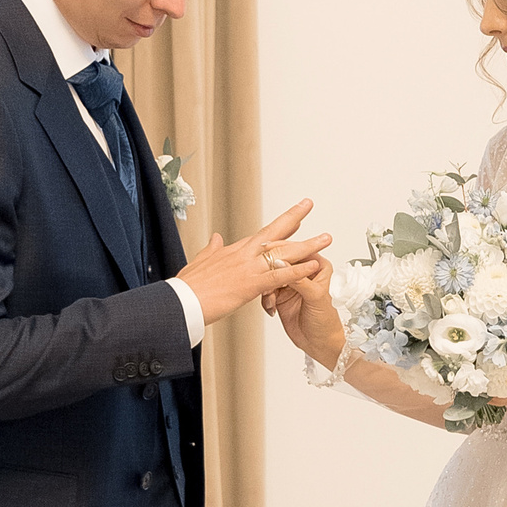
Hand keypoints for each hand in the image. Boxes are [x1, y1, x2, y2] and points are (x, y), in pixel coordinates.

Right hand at [179, 201, 330, 325]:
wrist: (180, 302)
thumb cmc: (187, 287)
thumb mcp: (199, 263)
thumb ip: (211, 249)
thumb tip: (216, 237)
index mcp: (233, 251)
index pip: (262, 234)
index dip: (280, 225)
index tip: (294, 216)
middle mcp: (243, 255)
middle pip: (274, 232)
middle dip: (294, 218)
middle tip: (309, 204)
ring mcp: (248, 268)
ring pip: (283, 252)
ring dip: (307, 245)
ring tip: (326, 238)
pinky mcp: (250, 284)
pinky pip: (280, 276)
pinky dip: (299, 270)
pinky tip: (314, 266)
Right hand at [265, 258, 347, 367]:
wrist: (319, 344)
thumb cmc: (326, 321)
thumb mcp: (315, 297)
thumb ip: (298, 280)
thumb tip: (282, 263)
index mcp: (317, 266)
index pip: (298, 251)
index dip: (282, 251)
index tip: (268, 254)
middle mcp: (303, 273)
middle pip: (281, 262)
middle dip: (271, 271)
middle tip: (264, 278)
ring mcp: (291, 284)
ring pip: (271, 276)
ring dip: (267, 288)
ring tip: (270, 299)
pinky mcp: (280, 296)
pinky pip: (266, 290)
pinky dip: (266, 298)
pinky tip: (271, 307)